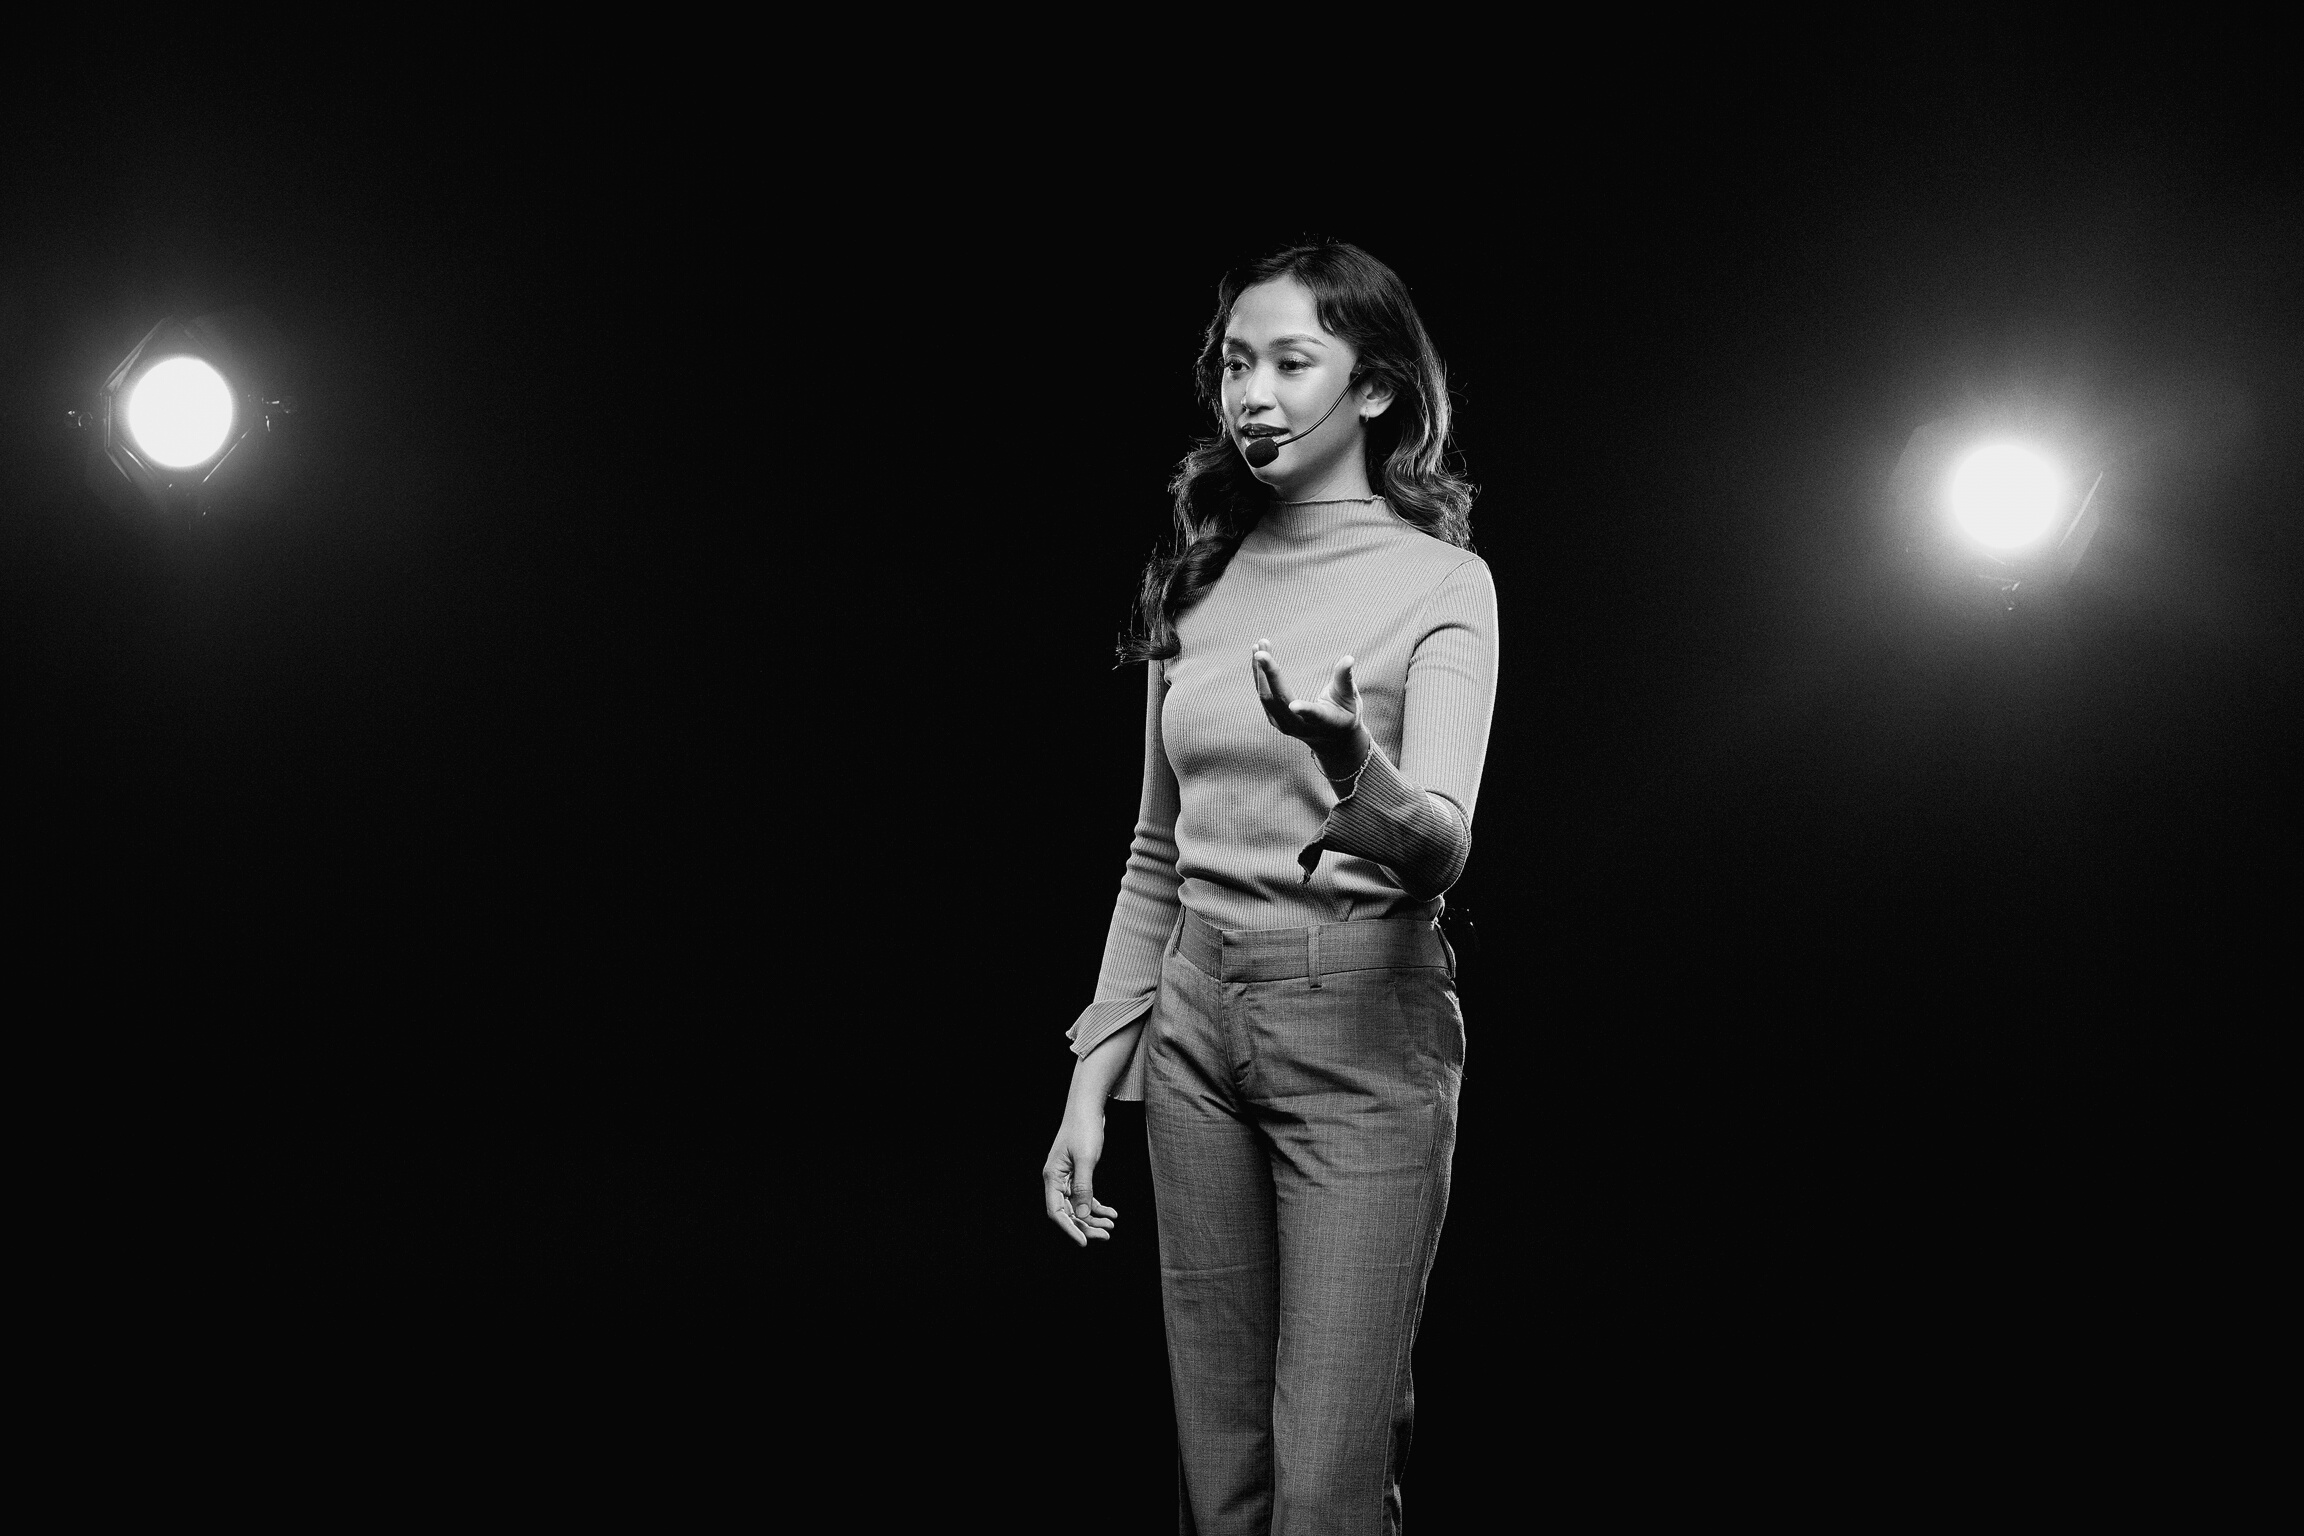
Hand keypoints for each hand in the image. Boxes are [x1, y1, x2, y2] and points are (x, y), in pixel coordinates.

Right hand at [1042, 1110, 1118, 1247]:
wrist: (1087, 1107)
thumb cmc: (1084, 1128)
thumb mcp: (1086, 1158)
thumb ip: (1084, 1187)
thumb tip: (1082, 1214)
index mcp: (1052, 1177)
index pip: (1056, 1212)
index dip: (1070, 1229)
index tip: (1085, 1242)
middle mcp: (1056, 1180)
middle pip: (1068, 1212)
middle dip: (1086, 1226)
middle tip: (1106, 1235)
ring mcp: (1066, 1178)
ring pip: (1078, 1207)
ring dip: (1094, 1218)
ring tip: (1111, 1225)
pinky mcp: (1077, 1174)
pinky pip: (1085, 1197)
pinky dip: (1098, 1207)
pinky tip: (1111, 1213)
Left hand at [1252, 640, 1361, 751]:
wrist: (1331, 739)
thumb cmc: (1345, 714)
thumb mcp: (1350, 698)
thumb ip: (1345, 679)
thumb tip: (1349, 658)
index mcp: (1324, 722)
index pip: (1314, 715)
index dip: (1305, 710)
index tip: (1295, 706)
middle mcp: (1300, 727)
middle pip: (1280, 700)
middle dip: (1269, 675)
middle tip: (1261, 651)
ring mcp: (1283, 724)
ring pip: (1266, 697)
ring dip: (1260, 670)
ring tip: (1260, 644)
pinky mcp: (1273, 718)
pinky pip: (1262, 694)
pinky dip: (1258, 674)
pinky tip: (1256, 653)